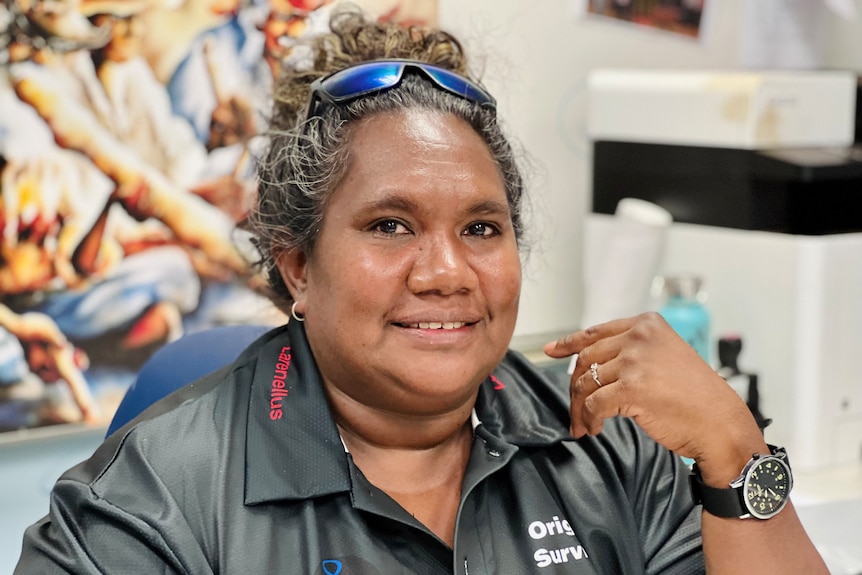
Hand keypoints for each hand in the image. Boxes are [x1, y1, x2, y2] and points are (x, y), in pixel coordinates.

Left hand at [544, 313, 764, 478]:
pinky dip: (588, 420)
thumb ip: (632, 351)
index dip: (569, 343)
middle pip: (586, 360)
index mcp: (646, 324)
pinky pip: (593, 405)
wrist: (720, 423)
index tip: (552, 351)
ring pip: (586, 384)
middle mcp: (639, 337)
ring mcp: (634, 361)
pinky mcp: (631, 388)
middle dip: (575, 387)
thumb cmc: (695, 396)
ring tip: (583, 425)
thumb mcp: (665, 356)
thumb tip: (588, 362)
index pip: (596, 332)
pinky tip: (593, 430)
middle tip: (575, 409)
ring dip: (579, 408)